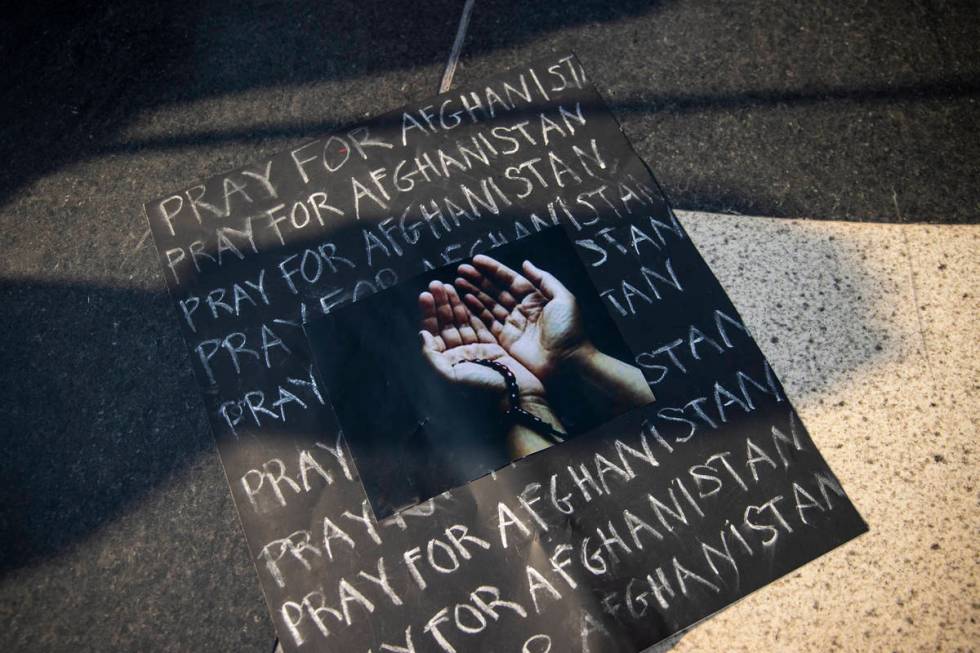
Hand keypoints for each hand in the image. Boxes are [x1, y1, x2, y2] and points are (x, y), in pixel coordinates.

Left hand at [418, 280, 544, 406]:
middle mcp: (459, 354)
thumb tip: (421, 335)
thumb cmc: (483, 386)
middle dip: (441, 303)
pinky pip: (479, 324)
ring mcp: (475, 349)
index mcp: (447, 362)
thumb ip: (432, 356)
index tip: (426, 295)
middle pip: (447, 324)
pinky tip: (467, 296)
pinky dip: (473, 310)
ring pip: (462, 321)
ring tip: (449, 285)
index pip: (434, 333)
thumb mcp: (450, 375)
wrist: (514, 393)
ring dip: (455, 303)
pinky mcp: (491, 346)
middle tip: (436, 284)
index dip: (429, 313)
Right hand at [455, 255, 591, 381]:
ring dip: (473, 293)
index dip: (493, 269)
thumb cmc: (569, 330)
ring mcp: (512, 326)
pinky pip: (487, 323)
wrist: (569, 364)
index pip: (510, 279)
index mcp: (535, 298)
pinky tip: (464, 300)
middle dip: (479, 280)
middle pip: (496, 291)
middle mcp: (521, 310)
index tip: (476, 260)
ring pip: (489, 305)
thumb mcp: (563, 299)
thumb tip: (525, 263)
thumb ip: (544, 279)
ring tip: (458, 281)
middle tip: (461, 269)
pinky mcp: (505, 341)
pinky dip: (475, 312)